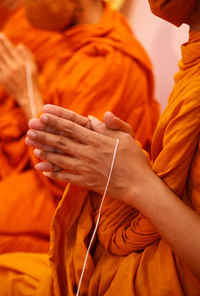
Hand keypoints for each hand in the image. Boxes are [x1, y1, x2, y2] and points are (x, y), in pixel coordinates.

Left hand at [0, 33, 42, 117]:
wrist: (27, 96)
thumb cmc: (32, 81)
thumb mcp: (33, 67)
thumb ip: (27, 55)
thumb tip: (19, 45)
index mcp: (21, 63)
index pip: (10, 49)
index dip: (4, 41)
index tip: (1, 34)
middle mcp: (13, 68)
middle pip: (1, 53)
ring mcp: (6, 74)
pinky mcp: (2, 80)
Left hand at [26, 105, 151, 205]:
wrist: (138, 185)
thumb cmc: (135, 159)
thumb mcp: (127, 137)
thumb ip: (112, 125)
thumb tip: (93, 117)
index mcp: (97, 140)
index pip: (72, 127)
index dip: (56, 121)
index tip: (42, 115)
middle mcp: (88, 153)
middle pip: (61, 142)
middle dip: (44, 135)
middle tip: (29, 129)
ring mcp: (85, 168)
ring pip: (60, 158)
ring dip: (44, 151)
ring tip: (32, 146)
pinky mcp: (85, 181)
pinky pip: (65, 176)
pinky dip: (53, 172)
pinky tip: (42, 169)